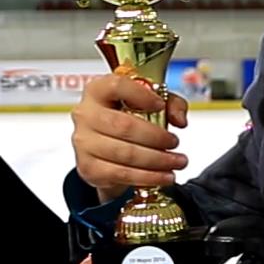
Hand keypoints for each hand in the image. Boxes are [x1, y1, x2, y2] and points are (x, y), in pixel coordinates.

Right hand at [71, 72, 189, 202]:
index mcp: (98, 90)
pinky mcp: (88, 167)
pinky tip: (163, 176)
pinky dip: (147, 177)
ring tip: (177, 162)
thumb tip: (180, 120)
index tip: (160, 105)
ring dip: (157, 160)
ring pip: (125, 153)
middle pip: (124, 126)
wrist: (105, 149)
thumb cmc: (127, 118)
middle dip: (156, 137)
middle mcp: (86, 114)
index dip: (141, 95)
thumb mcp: (150, 103)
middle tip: (175, 142)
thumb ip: (170, 104)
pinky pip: (122, 174)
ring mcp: (84, 142)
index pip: (116, 86)